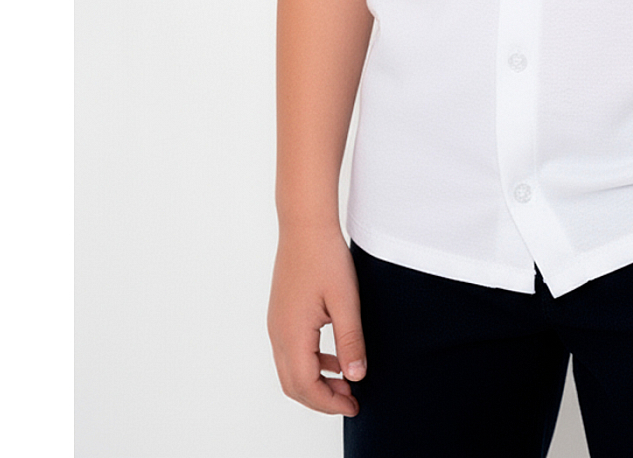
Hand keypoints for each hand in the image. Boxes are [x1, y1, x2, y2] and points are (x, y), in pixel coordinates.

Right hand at [268, 222, 366, 416]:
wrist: (305, 225)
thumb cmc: (325, 257)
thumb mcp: (346, 301)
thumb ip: (350, 341)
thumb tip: (356, 376)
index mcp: (292, 334)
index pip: (306, 386)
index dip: (330, 403)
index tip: (354, 406)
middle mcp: (278, 334)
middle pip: (294, 385)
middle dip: (322, 399)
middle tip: (351, 401)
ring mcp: (276, 324)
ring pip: (291, 370)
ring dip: (316, 382)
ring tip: (347, 382)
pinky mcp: (281, 315)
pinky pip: (291, 352)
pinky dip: (311, 364)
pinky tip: (335, 358)